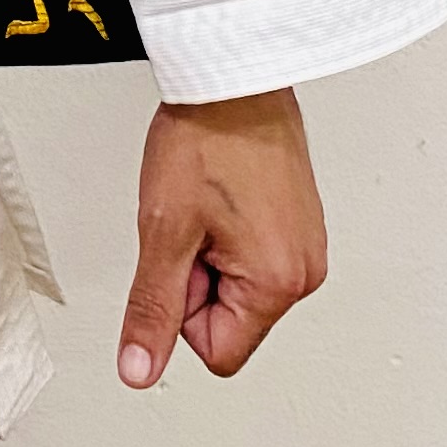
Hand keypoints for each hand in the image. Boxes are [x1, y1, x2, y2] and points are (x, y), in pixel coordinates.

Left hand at [119, 88, 326, 388]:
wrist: (232, 77)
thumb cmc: (206, 138)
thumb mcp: (163, 231)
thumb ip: (153, 310)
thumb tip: (140, 370)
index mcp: (279, 284)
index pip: (217, 351)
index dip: (183, 307)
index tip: (180, 254)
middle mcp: (305, 271)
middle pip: (230, 319)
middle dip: (198, 277)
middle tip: (193, 220)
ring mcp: (306, 245)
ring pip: (238, 285)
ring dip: (211, 252)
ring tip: (208, 200)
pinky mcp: (300, 223)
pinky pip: (253, 255)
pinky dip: (228, 231)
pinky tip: (224, 192)